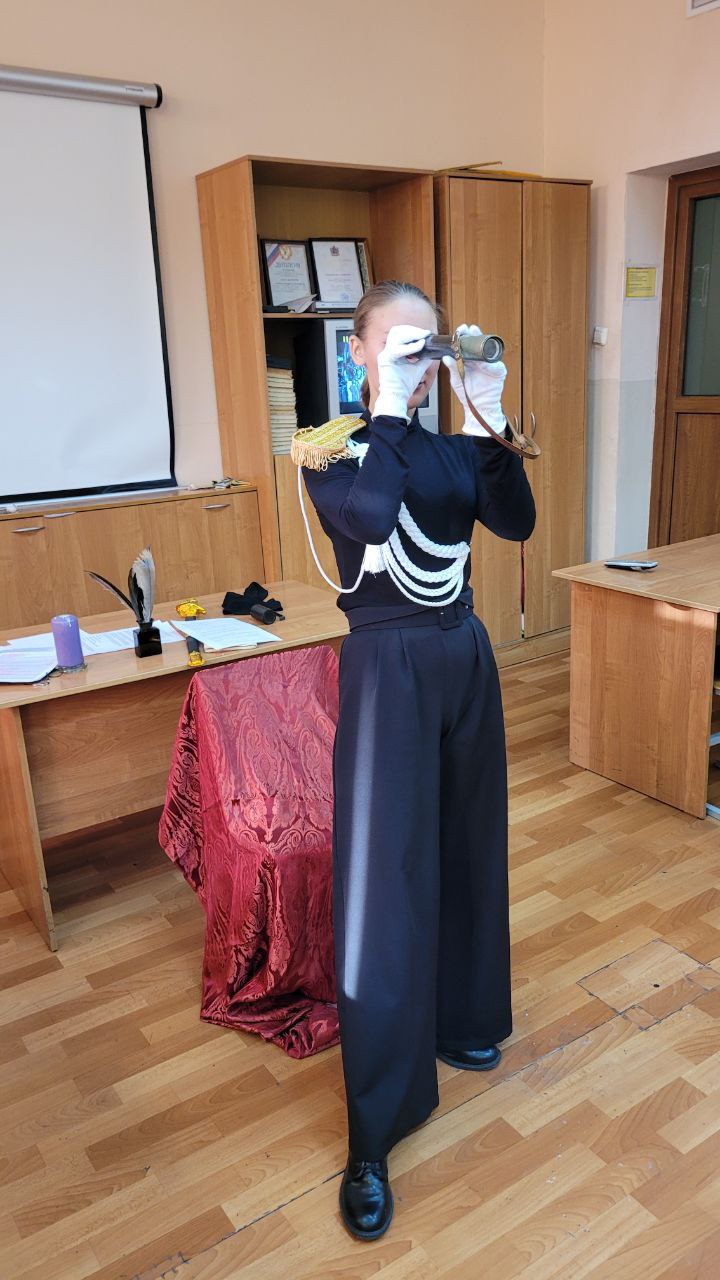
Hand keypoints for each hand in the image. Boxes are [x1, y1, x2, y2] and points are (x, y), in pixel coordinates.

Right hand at [374, 324, 433, 420]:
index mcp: (393, 351)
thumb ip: (424, 358)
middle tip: (425, 333)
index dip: (413, 331)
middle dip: (412, 330)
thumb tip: (434, 350)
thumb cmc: (405, 385)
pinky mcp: (385, 360)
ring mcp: (385, 354)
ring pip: (396, 335)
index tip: (426, 333)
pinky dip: (410, 347)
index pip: (401, 333)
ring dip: (411, 334)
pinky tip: (420, 346)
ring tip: (423, 338)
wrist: (397, 397)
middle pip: (396, 330)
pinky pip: (397, 350)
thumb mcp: (418, 367)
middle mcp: (387, 351)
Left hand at [442, 323, 507, 437]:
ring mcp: (491, 365)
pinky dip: (489, 364)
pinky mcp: (499, 372)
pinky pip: (495, 366)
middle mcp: (481, 359)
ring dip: (483, 343)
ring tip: (477, 337)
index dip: (464, 336)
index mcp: (470, 359)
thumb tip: (445, 357)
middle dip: (475, 334)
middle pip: (480, 343)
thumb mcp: (456, 379)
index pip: (468, 344)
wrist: (477, 408)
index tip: (459, 330)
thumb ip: (452, 368)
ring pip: (489, 351)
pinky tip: (483, 362)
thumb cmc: (467, 393)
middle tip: (469, 328)